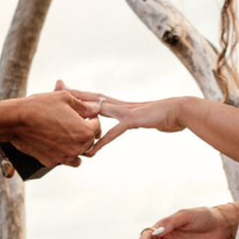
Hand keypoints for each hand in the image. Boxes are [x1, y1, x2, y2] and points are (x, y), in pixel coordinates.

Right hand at [8, 80, 101, 166]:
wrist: (15, 121)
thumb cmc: (40, 106)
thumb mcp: (65, 98)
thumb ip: (84, 105)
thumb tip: (96, 108)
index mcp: (84, 132)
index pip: (98, 126)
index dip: (91, 118)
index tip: (82, 114)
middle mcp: (77, 148)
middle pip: (90, 142)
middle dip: (85, 132)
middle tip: (72, 122)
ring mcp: (64, 157)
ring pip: (79, 155)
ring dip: (77, 146)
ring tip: (66, 135)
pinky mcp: (51, 162)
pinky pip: (63, 160)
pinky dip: (62, 153)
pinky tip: (54, 143)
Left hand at [59, 89, 190, 156]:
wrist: (181, 111)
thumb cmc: (167, 116)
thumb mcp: (148, 118)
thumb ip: (139, 120)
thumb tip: (139, 121)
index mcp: (123, 106)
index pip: (98, 99)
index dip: (83, 96)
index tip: (68, 91)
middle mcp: (121, 106)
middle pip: (92, 98)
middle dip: (75, 94)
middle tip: (57, 89)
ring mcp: (126, 112)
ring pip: (98, 110)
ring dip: (82, 114)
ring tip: (65, 116)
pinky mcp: (133, 120)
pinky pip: (114, 132)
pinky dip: (102, 141)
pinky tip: (92, 150)